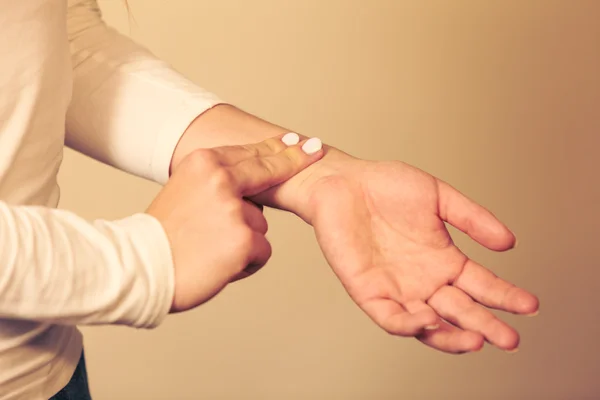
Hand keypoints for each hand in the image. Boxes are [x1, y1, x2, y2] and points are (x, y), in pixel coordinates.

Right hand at [146, 133, 323, 312]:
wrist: (141, 267)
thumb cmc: (162, 235)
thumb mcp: (185, 190)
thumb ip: (217, 181)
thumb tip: (253, 183)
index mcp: (204, 163)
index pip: (252, 153)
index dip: (280, 149)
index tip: (302, 142)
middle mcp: (222, 179)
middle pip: (269, 171)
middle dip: (294, 162)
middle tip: (315, 150)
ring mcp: (235, 209)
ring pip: (260, 225)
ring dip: (244, 240)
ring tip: (209, 248)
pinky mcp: (244, 240)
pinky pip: (261, 251)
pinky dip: (244, 263)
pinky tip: (217, 264)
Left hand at [301, 155, 538, 353]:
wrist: (342, 182)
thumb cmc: (386, 186)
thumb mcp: (438, 196)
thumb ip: (472, 218)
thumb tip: (509, 243)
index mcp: (443, 259)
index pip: (480, 285)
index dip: (505, 297)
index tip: (530, 305)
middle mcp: (423, 279)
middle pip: (460, 311)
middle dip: (486, 326)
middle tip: (510, 339)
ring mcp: (396, 288)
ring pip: (428, 324)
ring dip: (452, 336)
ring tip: (478, 339)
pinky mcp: (368, 291)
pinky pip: (390, 317)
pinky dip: (409, 324)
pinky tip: (429, 320)